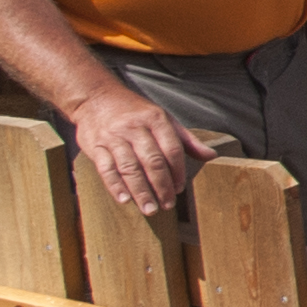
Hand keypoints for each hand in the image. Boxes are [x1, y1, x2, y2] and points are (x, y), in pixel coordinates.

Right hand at [69, 89, 205, 218]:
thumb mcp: (164, 118)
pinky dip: (115, 186)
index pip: (171, 149)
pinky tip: (124, 200)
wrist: (96, 98)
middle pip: (152, 160)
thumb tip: (211, 156)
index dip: (178, 171)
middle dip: (161, 185)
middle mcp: (134, 128)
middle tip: (168, 204)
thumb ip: (186, 140)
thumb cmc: (135, 112)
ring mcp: (113, 137)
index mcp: (155, 119)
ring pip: (130, 167)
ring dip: (141, 191)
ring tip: (150, 209)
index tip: (180, 189)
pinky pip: (106, 168)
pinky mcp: (94, 146)